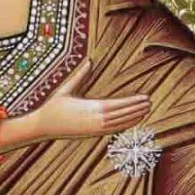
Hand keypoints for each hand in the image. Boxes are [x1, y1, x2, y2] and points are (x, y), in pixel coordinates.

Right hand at [0, 56, 149, 151]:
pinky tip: (133, 121)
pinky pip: (113, 130)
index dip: (133, 102)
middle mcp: (95, 121)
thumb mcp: (66, 89)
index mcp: (90, 109)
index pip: (118, 105)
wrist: (43, 126)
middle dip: (138, 108)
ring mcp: (95, 129)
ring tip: (147, 110)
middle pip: (122, 115)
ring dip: (135, 117)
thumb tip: (90, 60)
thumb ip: (80, 75)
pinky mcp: (93, 134)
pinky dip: (125, 125)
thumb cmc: (54, 106)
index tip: (145, 97)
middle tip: (151, 102)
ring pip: (120, 123)